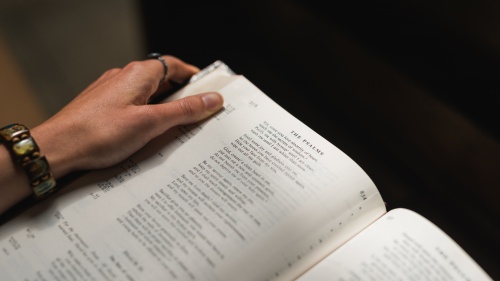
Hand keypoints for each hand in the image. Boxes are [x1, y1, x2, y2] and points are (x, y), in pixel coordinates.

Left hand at [31, 55, 222, 178]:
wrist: (57, 148)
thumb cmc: (98, 134)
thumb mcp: (150, 123)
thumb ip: (184, 111)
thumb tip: (212, 100)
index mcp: (138, 74)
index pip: (175, 66)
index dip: (194, 76)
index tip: (209, 89)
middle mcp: (124, 78)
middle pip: (163, 80)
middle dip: (182, 95)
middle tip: (199, 112)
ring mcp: (111, 92)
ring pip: (147, 95)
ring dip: (164, 108)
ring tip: (177, 127)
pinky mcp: (103, 107)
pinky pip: (133, 106)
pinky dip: (147, 115)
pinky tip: (149, 134)